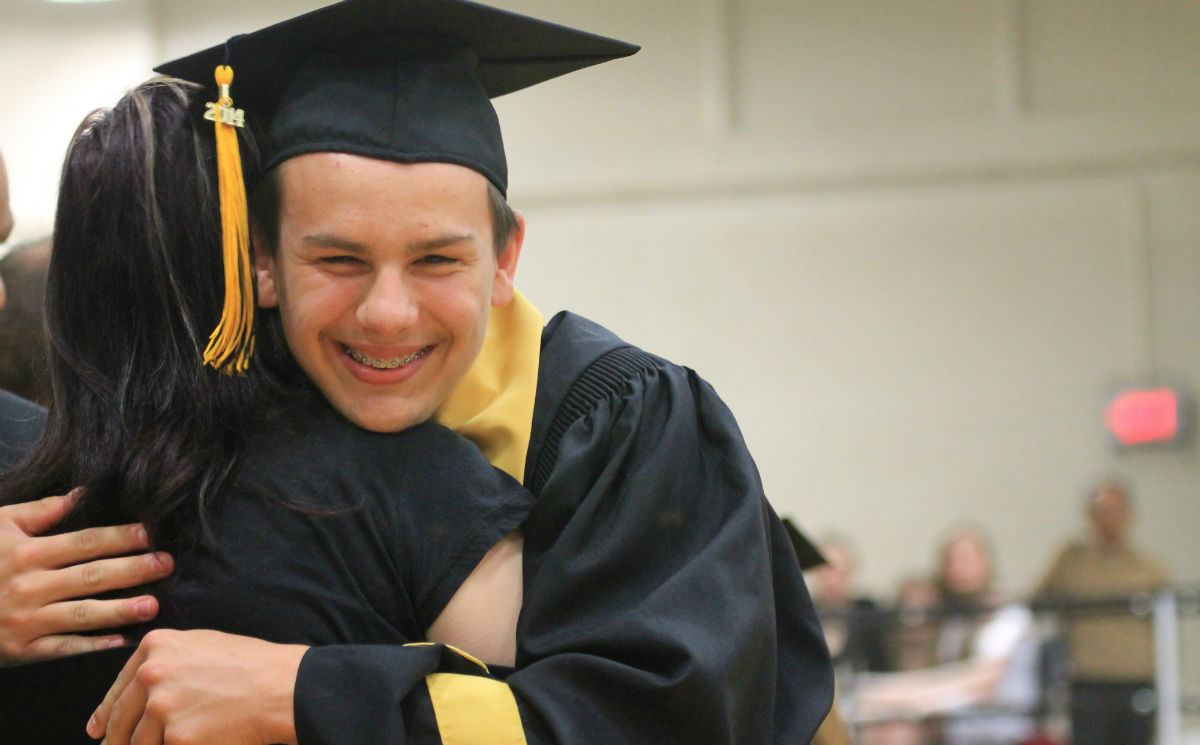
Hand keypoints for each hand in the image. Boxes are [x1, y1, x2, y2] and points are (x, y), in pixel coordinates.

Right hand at [0, 490, 173, 662]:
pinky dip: (91, 646)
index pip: (84, 543)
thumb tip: (81, 494)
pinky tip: (120, 643)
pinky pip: (62, 648)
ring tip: (152, 605)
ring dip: (119, 610)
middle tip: (166, 564)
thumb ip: (39, 512)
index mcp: (26, 553)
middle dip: (132, 570)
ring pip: (80, 614)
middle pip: (90, 576)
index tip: (150, 533)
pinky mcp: (22, 650)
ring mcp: (25, 620)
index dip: (120, 537)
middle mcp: (28, 586)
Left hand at [89, 628, 307, 744]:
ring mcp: (162, 707)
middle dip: (119, 740)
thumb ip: (167, 662)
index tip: (98, 730)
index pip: (117, 689)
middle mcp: (152, 674)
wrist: (282, 687)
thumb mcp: (203, 646)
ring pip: (138, 743)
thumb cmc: (252, 666)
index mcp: (156, 647)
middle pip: (120, 720)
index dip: (105, 714)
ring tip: (179, 738)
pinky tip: (196, 742)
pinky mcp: (177, 737)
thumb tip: (140, 690)